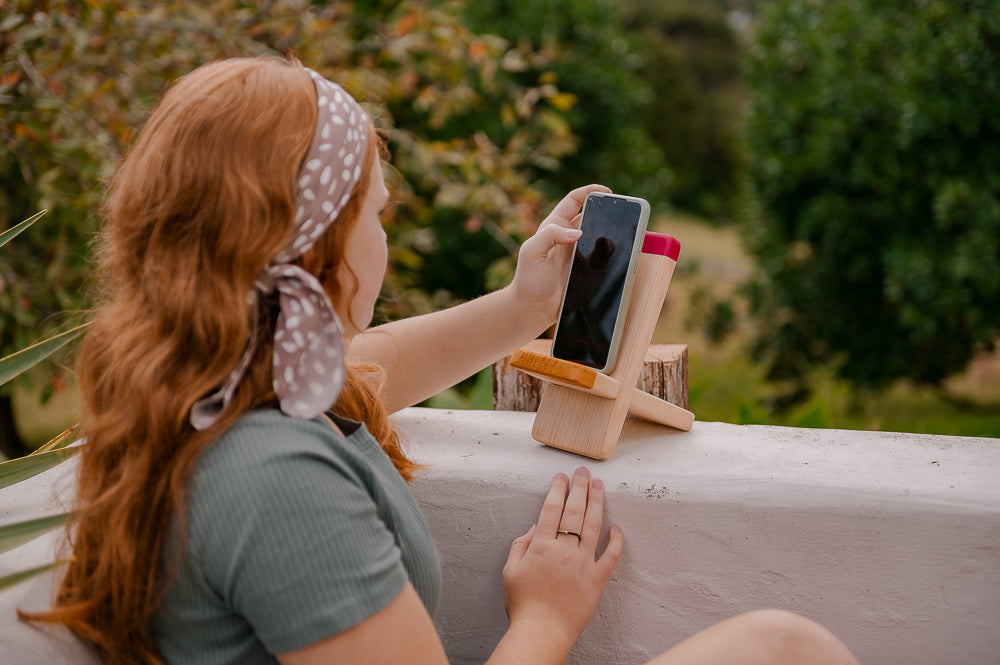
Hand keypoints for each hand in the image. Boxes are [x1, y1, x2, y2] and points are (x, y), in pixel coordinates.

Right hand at [501, 467, 623, 653]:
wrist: (542, 631)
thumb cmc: (523, 604)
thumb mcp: (510, 571)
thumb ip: (520, 546)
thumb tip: (534, 527)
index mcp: (541, 546)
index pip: (551, 510)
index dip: (557, 490)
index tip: (562, 477)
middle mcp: (564, 551)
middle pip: (574, 512)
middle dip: (579, 488)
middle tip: (584, 471)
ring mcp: (583, 564)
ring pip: (593, 526)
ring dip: (597, 502)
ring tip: (600, 485)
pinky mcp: (597, 579)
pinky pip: (611, 556)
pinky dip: (616, 540)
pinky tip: (617, 527)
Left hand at [509, 184, 610, 326]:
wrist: (532, 309)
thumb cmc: (528, 280)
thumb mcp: (532, 253)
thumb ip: (550, 236)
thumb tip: (576, 232)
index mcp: (553, 227)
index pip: (574, 201)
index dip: (590, 191)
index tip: (607, 192)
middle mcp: (567, 237)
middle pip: (591, 215)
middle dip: (606, 211)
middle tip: (620, 215)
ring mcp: (577, 253)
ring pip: (599, 235)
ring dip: (611, 233)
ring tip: (624, 234)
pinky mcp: (585, 269)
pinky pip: (603, 257)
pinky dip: (613, 253)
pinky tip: (621, 255)